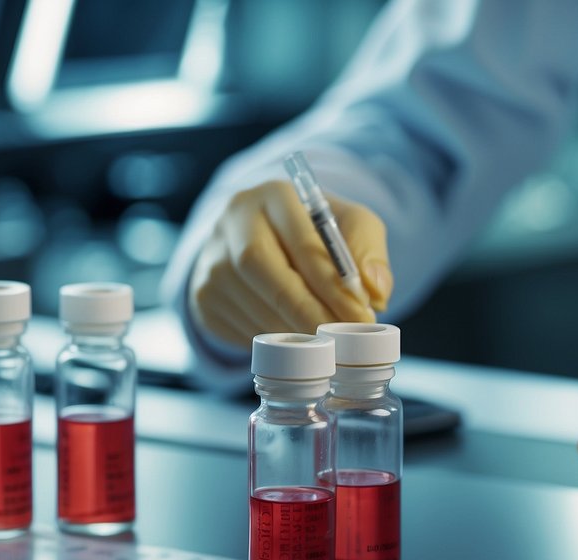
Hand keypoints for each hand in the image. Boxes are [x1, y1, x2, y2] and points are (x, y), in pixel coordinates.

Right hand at [188, 180, 392, 348]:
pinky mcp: (203, 293)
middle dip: (305, 308)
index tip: (361, 314)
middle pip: (261, 266)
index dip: (332, 281)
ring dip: (291, 328)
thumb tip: (375, 290)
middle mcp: (234, 219)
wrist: (265, 246)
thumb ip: (368, 252)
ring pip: (249, 299)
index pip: (300, 238)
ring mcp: (212, 257)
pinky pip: (237, 323)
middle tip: (338, 338)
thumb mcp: (350, 228)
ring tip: (324, 344)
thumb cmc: (315, 235)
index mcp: (273, 195)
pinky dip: (271, 339)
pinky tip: (294, 345)